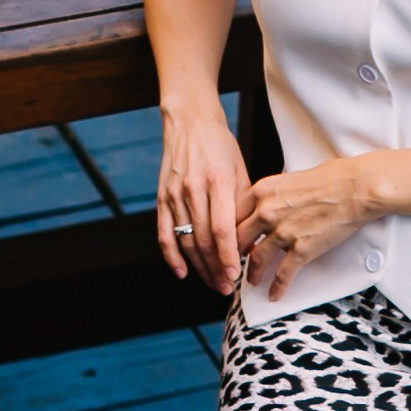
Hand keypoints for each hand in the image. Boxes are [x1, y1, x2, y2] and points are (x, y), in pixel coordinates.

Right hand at [157, 104, 250, 295]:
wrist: (189, 123)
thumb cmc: (220, 148)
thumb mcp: (240, 171)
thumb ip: (242, 206)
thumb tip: (248, 242)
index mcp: (217, 181)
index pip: (222, 229)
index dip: (228, 256)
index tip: (236, 275)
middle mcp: (193, 189)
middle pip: (203, 240)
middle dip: (215, 268)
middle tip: (226, 287)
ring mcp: (174, 194)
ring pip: (185, 241)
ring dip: (199, 267)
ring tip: (212, 283)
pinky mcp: (161, 198)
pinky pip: (164, 233)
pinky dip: (172, 256)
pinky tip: (182, 272)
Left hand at [237, 161, 375, 298]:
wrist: (355, 187)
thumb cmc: (329, 178)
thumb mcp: (288, 178)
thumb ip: (271, 195)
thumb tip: (264, 207)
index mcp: (262, 191)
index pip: (232, 215)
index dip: (226, 232)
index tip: (227, 241)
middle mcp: (267, 212)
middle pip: (237, 239)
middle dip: (232, 255)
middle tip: (232, 264)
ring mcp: (284, 232)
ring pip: (256, 260)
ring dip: (252, 274)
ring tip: (251, 281)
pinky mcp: (302, 248)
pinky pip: (283, 274)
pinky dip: (277, 287)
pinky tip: (275, 294)